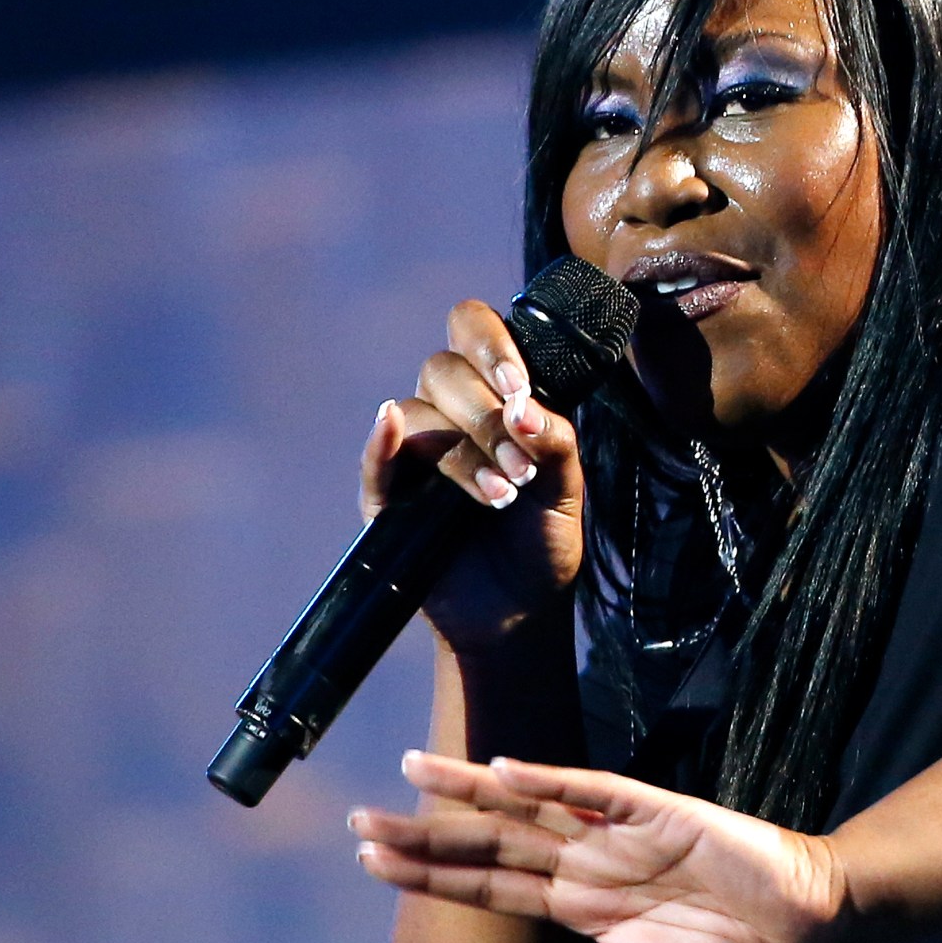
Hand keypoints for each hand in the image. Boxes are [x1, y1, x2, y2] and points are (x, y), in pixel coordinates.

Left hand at [351, 752, 850, 942]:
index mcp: (586, 908)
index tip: (373, 861)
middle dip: (428, 834)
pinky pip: (599, 791)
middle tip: (359, 819)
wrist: (812, 925)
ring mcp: (622, 834)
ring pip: (532, 807)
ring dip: (472, 794)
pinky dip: (556, 779)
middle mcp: (591, 864)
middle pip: (493, 844)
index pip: (491, 888)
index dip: (434, 875)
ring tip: (412, 771)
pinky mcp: (662, 812)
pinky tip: (507, 770)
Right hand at [359, 300, 586, 652]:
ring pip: (418, 415)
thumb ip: (557, 442)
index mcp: (492, 394)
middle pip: (443, 370)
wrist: (520, 611)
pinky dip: (381, 443)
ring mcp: (414, 453)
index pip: (474, 331)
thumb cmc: (543, 540)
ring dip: (462, 452)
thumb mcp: (567, 489)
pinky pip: (374, 460)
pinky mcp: (387, 496)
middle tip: (522, 469)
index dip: (492, 346)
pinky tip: (390, 430)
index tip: (519, 388)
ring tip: (503, 494)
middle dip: (486, 416)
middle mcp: (449, 413)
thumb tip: (522, 407)